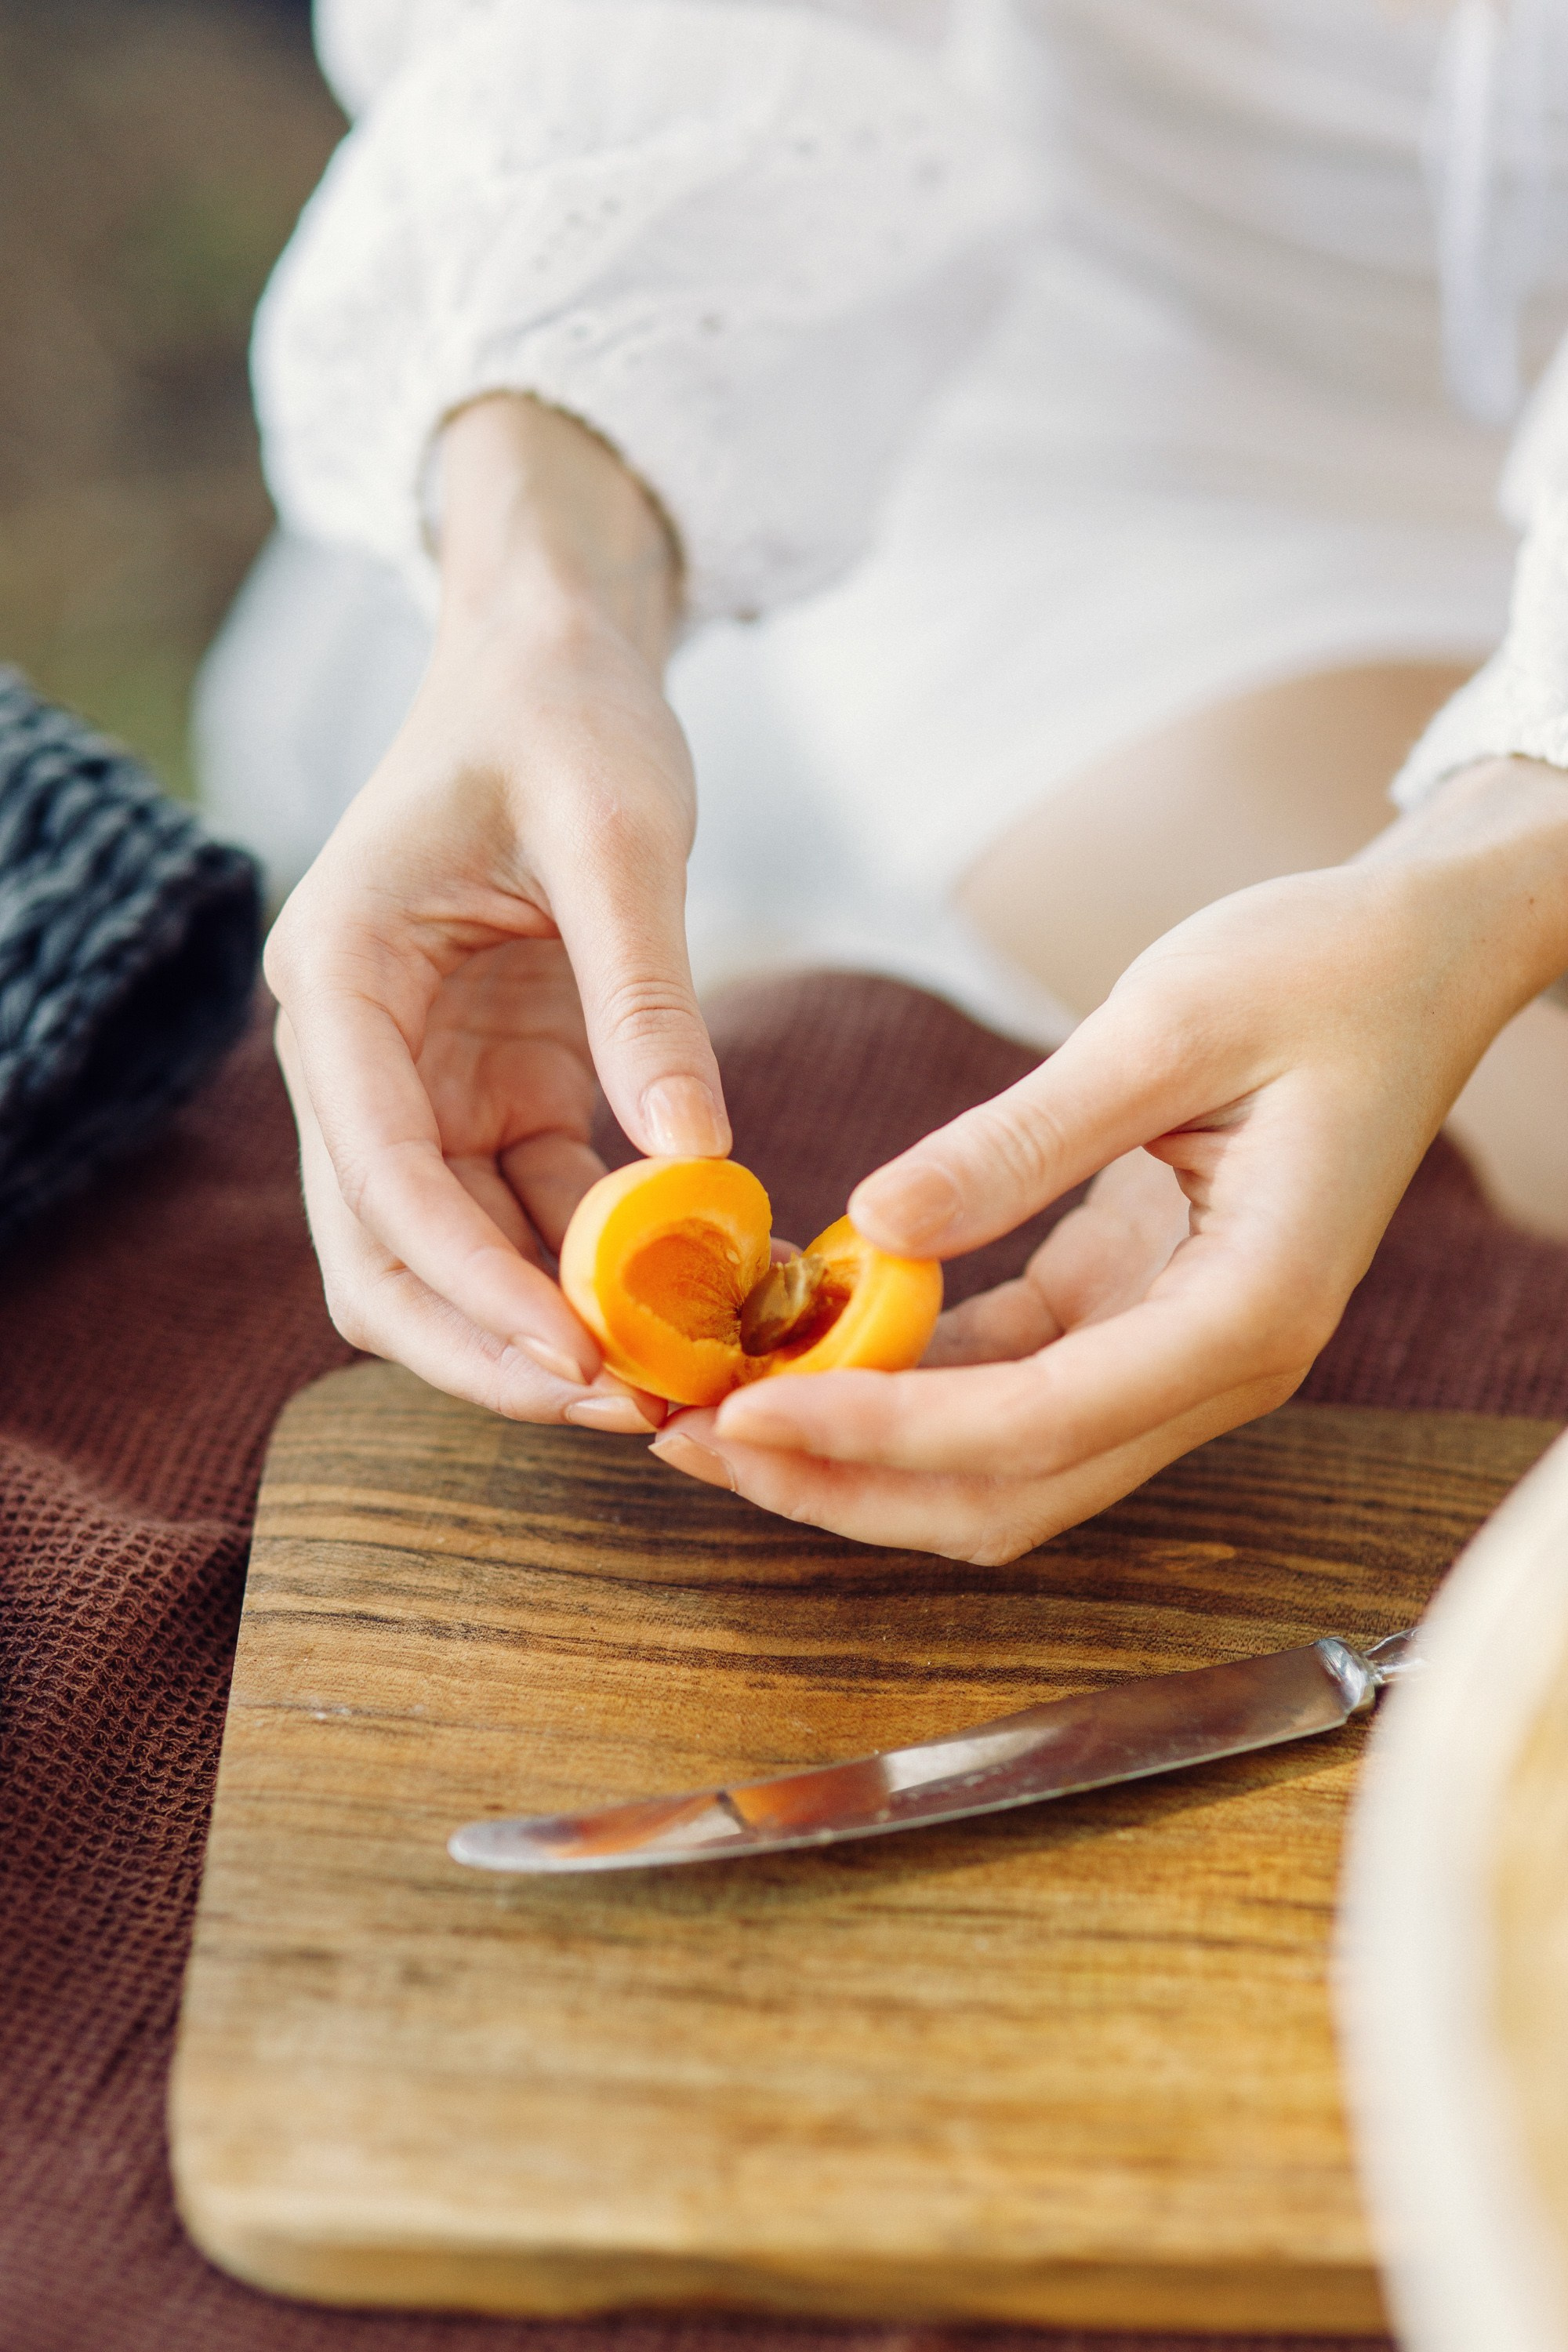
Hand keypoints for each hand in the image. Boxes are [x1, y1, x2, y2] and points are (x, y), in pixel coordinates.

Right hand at [265, 396, 726, 1429]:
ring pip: (456, 1259)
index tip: (577, 1361)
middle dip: (493, 1350)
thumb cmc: (566, 713)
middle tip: (631, 1412)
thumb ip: (643, 991)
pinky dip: (597, 1270)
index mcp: (339, 982)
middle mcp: (357, 1054)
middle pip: (388, 1257)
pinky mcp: (497, 1095)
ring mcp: (423, 1085)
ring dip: (548, 1329)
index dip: (470, 1286)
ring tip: (676, 1383)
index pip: (379, 1174)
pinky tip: (694, 1299)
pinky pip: (530, 1217)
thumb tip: (697, 1157)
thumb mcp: (617, 830)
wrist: (558, 661)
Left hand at [652, 762, 1567, 1556]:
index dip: (879, 1431)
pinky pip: (1011, 1386)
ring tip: (721, 1408)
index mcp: (1246, 1310)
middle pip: (1010, 1493)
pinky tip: (809, 1342)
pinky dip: (907, 1383)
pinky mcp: (1143, 1313)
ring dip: (862, 1452)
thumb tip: (870, 1227)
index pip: (1035, 1422)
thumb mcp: (1167, 1026)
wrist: (1419, 960)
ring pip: (1003, 1465)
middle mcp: (1220, 1366)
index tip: (745, 1408)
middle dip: (844, 1483)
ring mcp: (1181, 1351)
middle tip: (693, 1439)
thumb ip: (1021, 1140)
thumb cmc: (1320, 973)